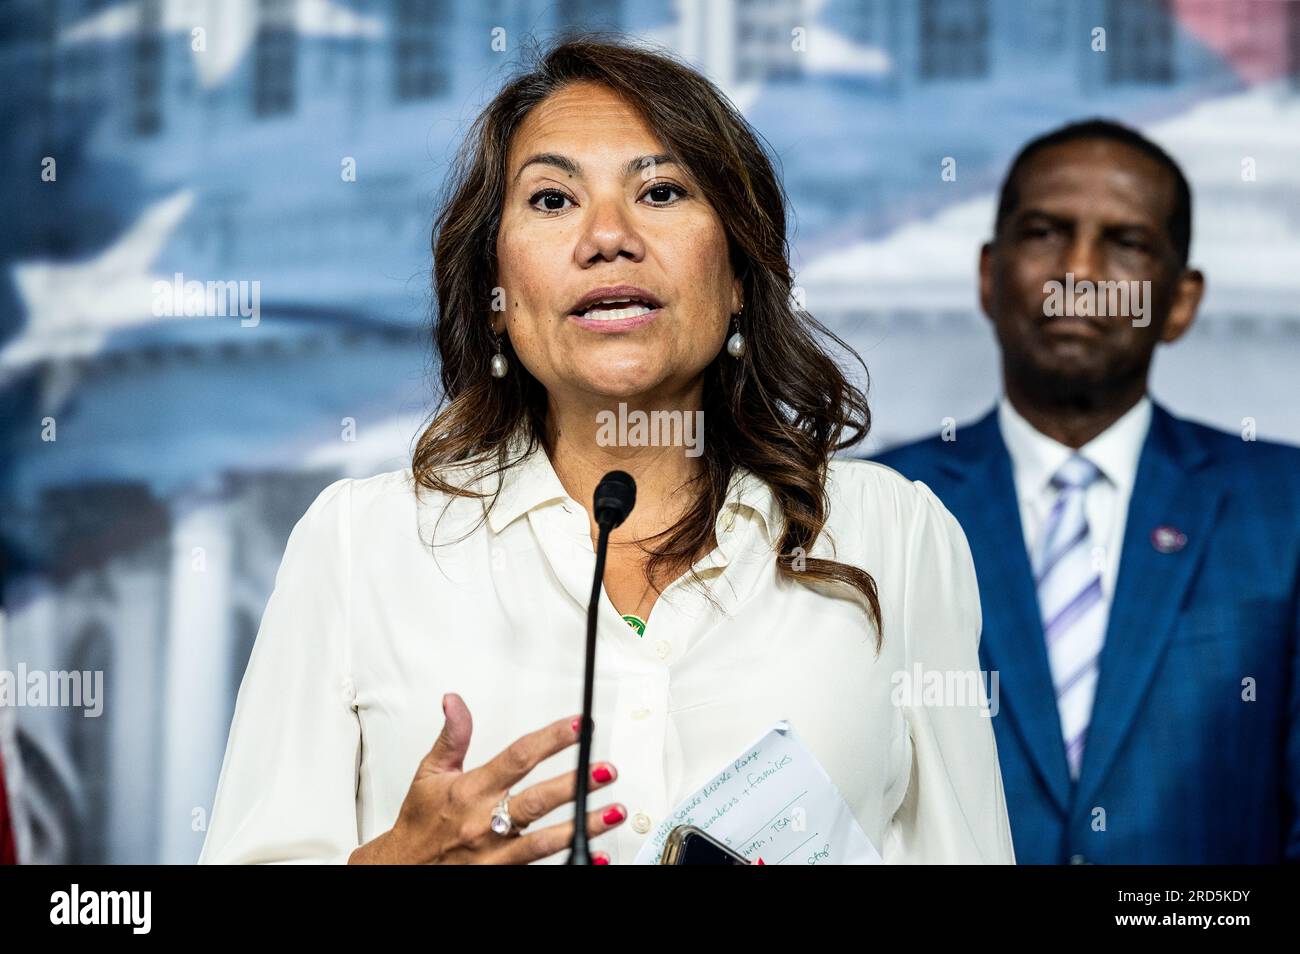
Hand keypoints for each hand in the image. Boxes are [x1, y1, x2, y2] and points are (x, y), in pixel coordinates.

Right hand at [348, 692, 624, 863]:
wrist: (401, 868)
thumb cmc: (420, 822)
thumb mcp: (430, 773)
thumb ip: (452, 736)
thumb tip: (455, 701)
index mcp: (471, 791)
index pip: (517, 758)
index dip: (550, 740)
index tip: (578, 726)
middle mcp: (485, 822)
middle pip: (536, 801)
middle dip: (575, 784)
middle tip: (605, 770)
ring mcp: (494, 854)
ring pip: (545, 839)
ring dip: (583, 825)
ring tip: (613, 812)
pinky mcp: (500, 875)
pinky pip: (540, 868)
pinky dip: (572, 861)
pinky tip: (596, 855)